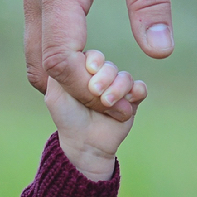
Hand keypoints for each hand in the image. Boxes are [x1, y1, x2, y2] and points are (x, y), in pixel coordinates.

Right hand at [24, 0, 172, 120]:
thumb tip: (159, 51)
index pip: (61, 59)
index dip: (89, 90)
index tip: (124, 101)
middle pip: (42, 69)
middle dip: (78, 95)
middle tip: (119, 104)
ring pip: (37, 61)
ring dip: (68, 84)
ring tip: (110, 89)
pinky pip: (43, 45)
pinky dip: (64, 67)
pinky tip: (96, 70)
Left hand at [45, 50, 146, 181]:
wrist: (85, 144)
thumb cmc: (68, 118)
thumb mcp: (55, 94)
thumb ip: (58, 71)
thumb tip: (70, 51)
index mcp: (85, 73)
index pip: (94, 56)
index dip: (94, 60)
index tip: (90, 70)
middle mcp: (103, 79)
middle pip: (110, 66)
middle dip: (105, 77)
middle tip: (96, 92)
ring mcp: (118, 90)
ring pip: (126, 77)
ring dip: (118, 88)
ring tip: (107, 103)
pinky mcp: (132, 102)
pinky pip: (141, 88)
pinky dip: (136, 91)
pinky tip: (128, 101)